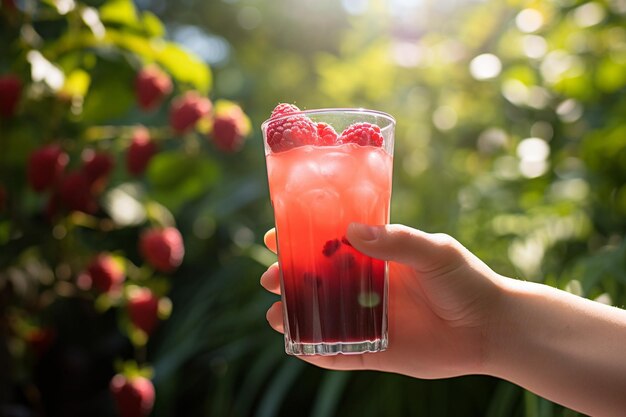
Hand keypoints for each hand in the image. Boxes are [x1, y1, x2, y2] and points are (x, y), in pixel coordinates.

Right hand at [260, 223, 502, 378]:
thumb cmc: (466, 280)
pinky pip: (342, 353)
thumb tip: (351, 232)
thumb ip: (396, 241)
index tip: (274, 236)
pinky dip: (319, 352)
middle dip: (290, 281)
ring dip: (297, 317)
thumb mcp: (434, 251)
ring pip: (324, 318)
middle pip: (318, 282)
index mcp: (377, 257)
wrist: (493, 327)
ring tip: (276, 318)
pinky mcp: (378, 351)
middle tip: (269, 281)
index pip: (330, 245)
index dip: (301, 240)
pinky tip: (299, 348)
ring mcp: (371, 319)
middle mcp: (368, 287)